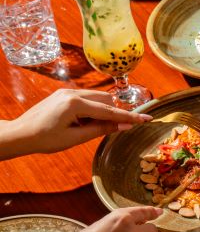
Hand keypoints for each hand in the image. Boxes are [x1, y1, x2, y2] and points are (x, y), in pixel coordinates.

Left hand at [3, 89, 150, 156]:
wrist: (20, 134)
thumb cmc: (45, 139)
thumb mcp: (76, 138)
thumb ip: (102, 129)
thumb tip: (124, 125)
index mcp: (75, 103)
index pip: (110, 111)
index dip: (130, 116)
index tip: (147, 118)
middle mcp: (73, 92)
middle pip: (106, 99)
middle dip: (112, 113)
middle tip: (104, 130)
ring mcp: (67, 91)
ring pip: (97, 98)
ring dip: (101, 111)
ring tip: (86, 127)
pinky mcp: (64, 94)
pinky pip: (86, 98)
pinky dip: (91, 110)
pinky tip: (81, 122)